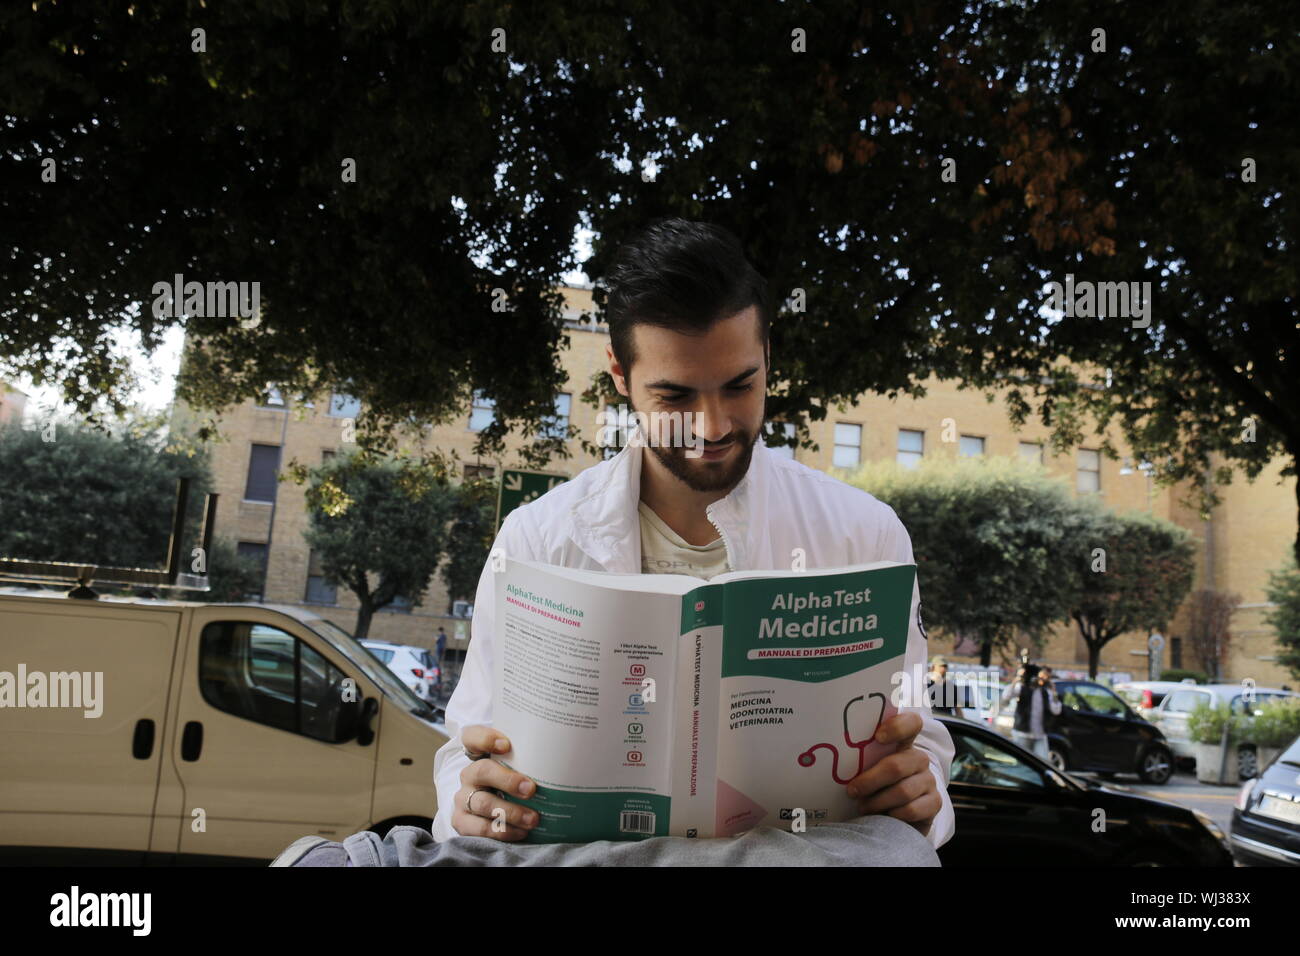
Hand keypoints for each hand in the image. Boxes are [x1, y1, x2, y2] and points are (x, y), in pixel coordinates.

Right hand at [451, 725, 539, 839]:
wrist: (496, 812)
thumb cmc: (515, 784)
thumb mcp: (519, 769)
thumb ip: (530, 759)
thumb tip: (564, 755)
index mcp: (480, 754)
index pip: (473, 736)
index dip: (486, 738)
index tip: (506, 745)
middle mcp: (470, 774)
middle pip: (483, 770)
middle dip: (508, 780)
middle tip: (531, 789)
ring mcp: (463, 798)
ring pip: (483, 803)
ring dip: (511, 812)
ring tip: (533, 819)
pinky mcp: (462, 822)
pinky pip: (480, 828)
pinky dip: (502, 831)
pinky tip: (520, 832)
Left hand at [846, 712, 941, 836]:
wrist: (895, 818)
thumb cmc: (875, 787)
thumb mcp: (868, 769)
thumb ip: (861, 760)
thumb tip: (833, 758)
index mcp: (903, 743)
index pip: (911, 723)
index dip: (897, 727)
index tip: (878, 737)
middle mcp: (918, 759)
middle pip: (896, 765)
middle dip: (870, 781)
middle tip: (852, 791)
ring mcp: (929, 780)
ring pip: (902, 791)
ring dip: (877, 802)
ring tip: (863, 807)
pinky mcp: (935, 802)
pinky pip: (911, 809)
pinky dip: (892, 815)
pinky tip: (883, 817)